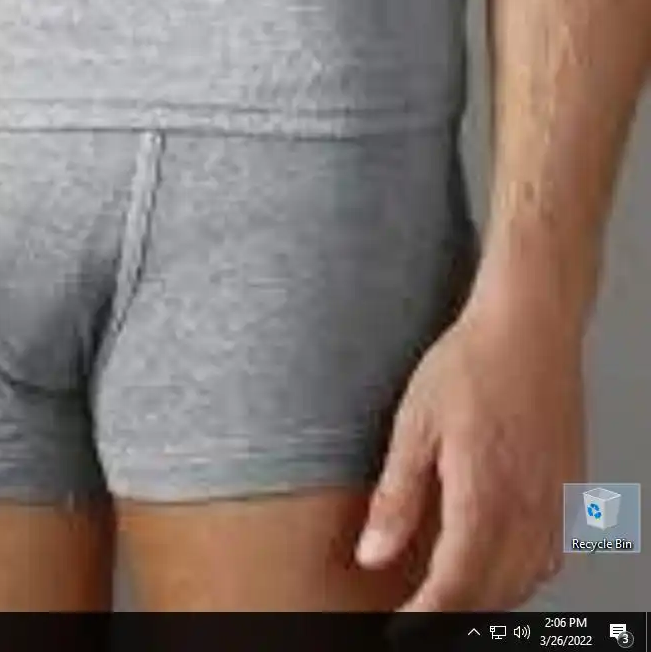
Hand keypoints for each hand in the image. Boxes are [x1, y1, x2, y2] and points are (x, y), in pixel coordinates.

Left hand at [355, 288, 584, 609]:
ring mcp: (558, 501)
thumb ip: (396, 497)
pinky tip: (502, 562)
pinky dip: (525, 574)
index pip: (455, 587)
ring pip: (528, 580)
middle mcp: (530, 509)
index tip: (400, 629)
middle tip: (419, 615)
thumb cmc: (469, 365)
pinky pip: (553, 555)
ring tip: (453, 596)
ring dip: (490, 598)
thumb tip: (373, 554)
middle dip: (456, 615)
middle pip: (494, 593)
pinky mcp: (573, 489)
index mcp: (485, 498)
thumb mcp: (413, 426)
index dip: (425, 618)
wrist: (529, 326)